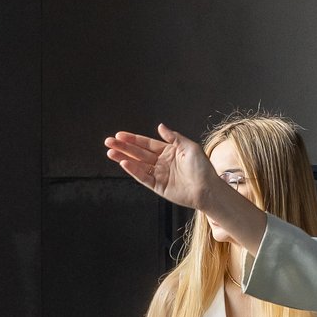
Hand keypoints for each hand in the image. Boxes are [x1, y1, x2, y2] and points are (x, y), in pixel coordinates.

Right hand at [104, 123, 220, 211]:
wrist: (208, 189)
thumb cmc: (203, 168)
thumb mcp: (190, 147)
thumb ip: (174, 137)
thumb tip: (160, 126)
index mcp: (168, 151)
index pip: (146, 144)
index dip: (133, 139)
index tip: (120, 135)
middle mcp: (161, 162)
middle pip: (138, 153)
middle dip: (123, 147)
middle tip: (109, 142)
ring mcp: (159, 174)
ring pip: (137, 165)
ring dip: (124, 158)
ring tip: (111, 152)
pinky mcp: (158, 187)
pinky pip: (143, 177)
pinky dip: (134, 170)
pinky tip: (125, 163)